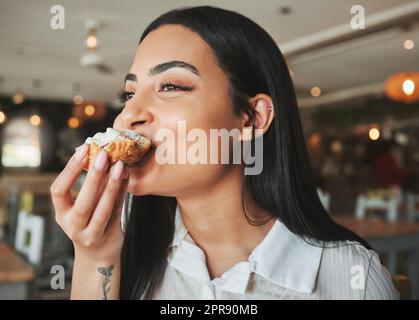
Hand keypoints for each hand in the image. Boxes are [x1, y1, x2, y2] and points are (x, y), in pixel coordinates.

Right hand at [50, 144, 128, 261]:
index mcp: (62, 213)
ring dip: (112, 185)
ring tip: (119, 165)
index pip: (58, 191)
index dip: (69, 170)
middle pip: (83, 202)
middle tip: (103, 155)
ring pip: (102, 209)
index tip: (83, 149)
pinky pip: (117, 210)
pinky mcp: (108, 236)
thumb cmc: (89, 221)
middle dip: (93, 177)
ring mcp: (90, 234)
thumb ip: (89, 184)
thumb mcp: (82, 205)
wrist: (98, 254)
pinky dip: (122, 192)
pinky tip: (126, 176)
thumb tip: (96, 152)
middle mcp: (73, 225)